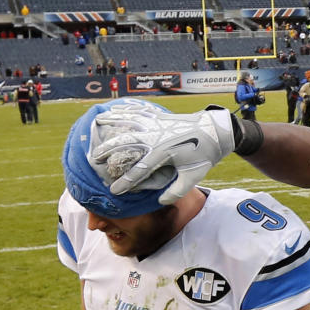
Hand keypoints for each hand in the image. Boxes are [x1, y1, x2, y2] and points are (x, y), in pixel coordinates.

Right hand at [90, 105, 234, 204]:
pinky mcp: (160, 117)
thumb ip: (176, 191)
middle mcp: (157, 138)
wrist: (215, 131)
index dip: (126, 182)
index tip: (113, 191)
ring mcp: (157, 125)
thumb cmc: (204, 155)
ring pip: (129, 123)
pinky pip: (139, 112)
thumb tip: (159, 200)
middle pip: (127, 143)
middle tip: (94, 158)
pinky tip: (114, 109)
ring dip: (112, 123)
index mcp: (163, 154)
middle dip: (108, 151)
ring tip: (96, 123)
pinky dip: (125, 110)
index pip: (140, 171)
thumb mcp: (194, 177)